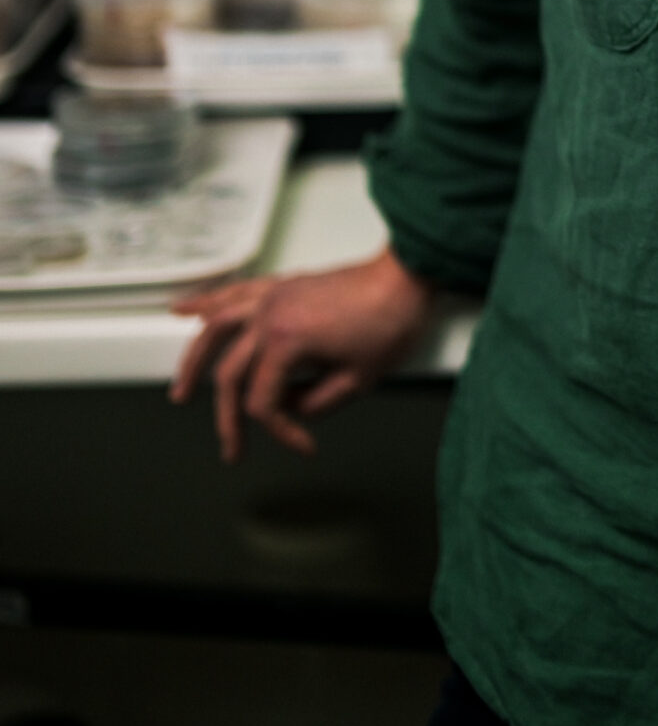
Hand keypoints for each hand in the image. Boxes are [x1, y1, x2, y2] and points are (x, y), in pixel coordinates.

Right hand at [169, 248, 436, 462]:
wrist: (407, 277)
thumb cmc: (391, 319)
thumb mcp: (359, 379)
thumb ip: (315, 403)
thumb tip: (291, 409)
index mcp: (286, 340)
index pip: (265, 401)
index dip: (282, 432)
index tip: (304, 444)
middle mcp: (269, 315)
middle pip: (232, 374)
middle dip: (230, 419)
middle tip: (233, 448)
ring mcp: (272, 297)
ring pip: (215, 330)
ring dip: (193, 361)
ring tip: (182, 390)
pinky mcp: (281, 286)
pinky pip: (233, 292)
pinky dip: (206, 303)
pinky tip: (183, 311)